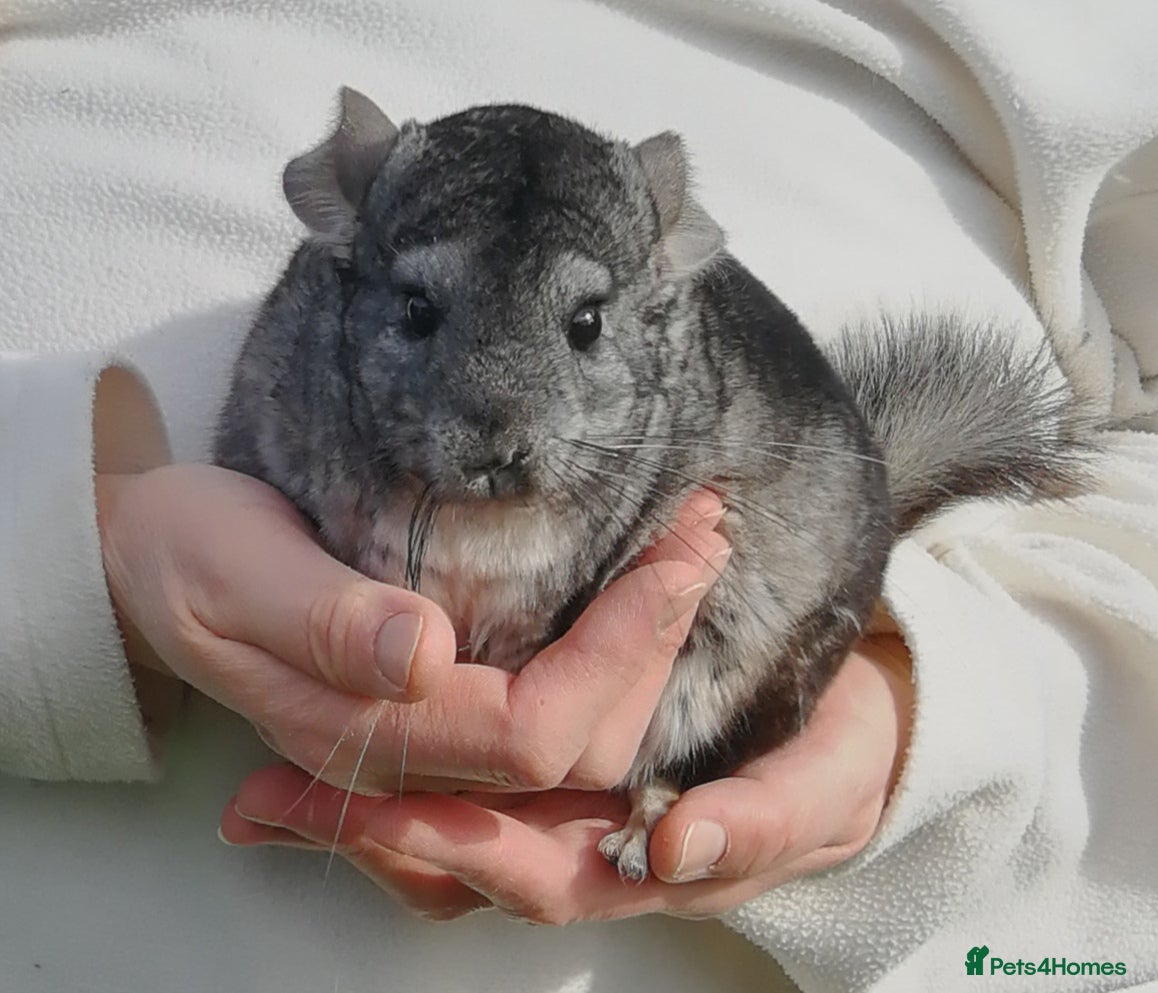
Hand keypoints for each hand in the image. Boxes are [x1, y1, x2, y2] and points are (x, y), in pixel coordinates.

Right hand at [98, 465, 727, 794]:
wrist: (152, 559)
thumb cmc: (187, 553)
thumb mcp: (236, 570)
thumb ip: (324, 620)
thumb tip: (422, 656)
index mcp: (364, 731)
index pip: (532, 733)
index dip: (618, 654)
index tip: (675, 554)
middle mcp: (410, 754)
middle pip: (580, 752)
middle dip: (659, 642)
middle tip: (705, 532)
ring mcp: (431, 739)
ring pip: (582, 747)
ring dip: (650, 651)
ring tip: (691, 552)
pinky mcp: (445, 705)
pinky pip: (554, 717)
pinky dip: (615, 660)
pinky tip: (645, 598)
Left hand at [220, 631, 912, 921]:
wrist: (840, 729)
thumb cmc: (833, 759)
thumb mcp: (819, 787)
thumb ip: (760, 819)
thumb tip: (673, 844)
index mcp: (642, 863)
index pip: (532, 869)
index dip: (457, 846)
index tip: (380, 815)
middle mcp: (586, 851)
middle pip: (460, 862)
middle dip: (371, 835)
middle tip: (278, 803)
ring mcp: (562, 818)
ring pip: (445, 840)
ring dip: (357, 818)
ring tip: (265, 796)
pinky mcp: (549, 779)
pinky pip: (460, 795)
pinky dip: (391, 784)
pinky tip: (318, 768)